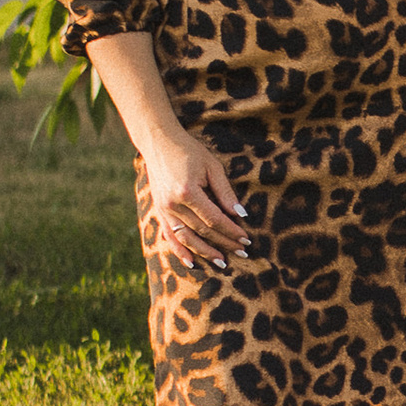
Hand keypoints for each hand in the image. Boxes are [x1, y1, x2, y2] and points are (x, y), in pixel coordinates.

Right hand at [144, 130, 249, 272]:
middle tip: (242, 252)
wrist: (159, 143)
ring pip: (186, 238)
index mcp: (187, 192)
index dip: (231, 230)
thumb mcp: (212, 167)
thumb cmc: (189, 151)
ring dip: (205, 252)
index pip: (214, 219)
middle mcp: (173, 204)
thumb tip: (241, 215)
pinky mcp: (158, 211)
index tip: (246, 238)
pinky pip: (169, 236)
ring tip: (222, 262)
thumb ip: (225, 192)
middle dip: (224, 243)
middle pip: (202, 231)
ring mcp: (163, 209)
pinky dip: (179, 251)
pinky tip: (191, 263)